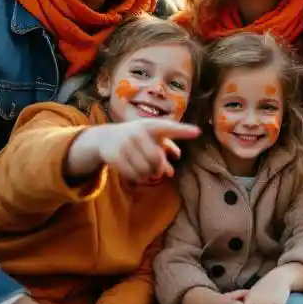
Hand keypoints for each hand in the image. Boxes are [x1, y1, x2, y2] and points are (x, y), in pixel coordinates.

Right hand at [67, 119, 199, 181]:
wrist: (105, 137)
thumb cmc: (136, 137)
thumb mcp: (151, 136)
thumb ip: (167, 146)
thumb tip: (176, 161)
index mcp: (149, 125)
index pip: (168, 128)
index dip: (183, 131)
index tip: (197, 132)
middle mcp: (137, 132)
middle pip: (156, 158)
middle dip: (159, 168)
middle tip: (159, 172)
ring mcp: (124, 143)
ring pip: (144, 169)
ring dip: (148, 175)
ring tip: (146, 172)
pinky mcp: (114, 156)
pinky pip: (133, 175)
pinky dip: (138, 179)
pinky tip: (137, 176)